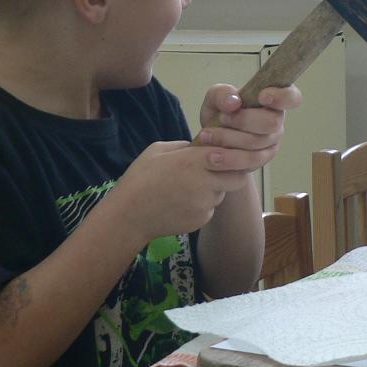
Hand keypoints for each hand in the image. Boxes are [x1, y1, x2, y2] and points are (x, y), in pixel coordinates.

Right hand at [110, 139, 249, 243]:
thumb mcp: (158, 150)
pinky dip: (202, 206)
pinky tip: (182, 203)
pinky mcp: (201, 220)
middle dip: (230, 174)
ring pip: (221, 194)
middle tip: (214, 172)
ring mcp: (205, 204)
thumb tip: (201, 146)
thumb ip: (184, 146)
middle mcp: (205, 183)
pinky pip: (209, 209)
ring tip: (188, 189)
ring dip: (213, 190)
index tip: (227, 154)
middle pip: (237, 178)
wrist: (128, 215)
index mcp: (194, 161)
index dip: (234, 155)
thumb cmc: (140, 178)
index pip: (233, 156)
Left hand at [197, 82, 302, 152]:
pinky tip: (210, 155)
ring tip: (206, 136)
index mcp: (272, 99)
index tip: (262, 97)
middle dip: (243, 120)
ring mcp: (271, 142)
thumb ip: (222, 94)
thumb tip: (234, 103)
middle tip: (221, 118)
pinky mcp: (261, 160)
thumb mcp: (214, 98)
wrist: (210, 140)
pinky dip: (227, 158)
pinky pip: (249, 161)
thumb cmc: (219, 113)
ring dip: (228, 139)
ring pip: (256, 143)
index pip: (291, 97)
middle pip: (271, 122)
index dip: (282, 97)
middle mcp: (276, 121)